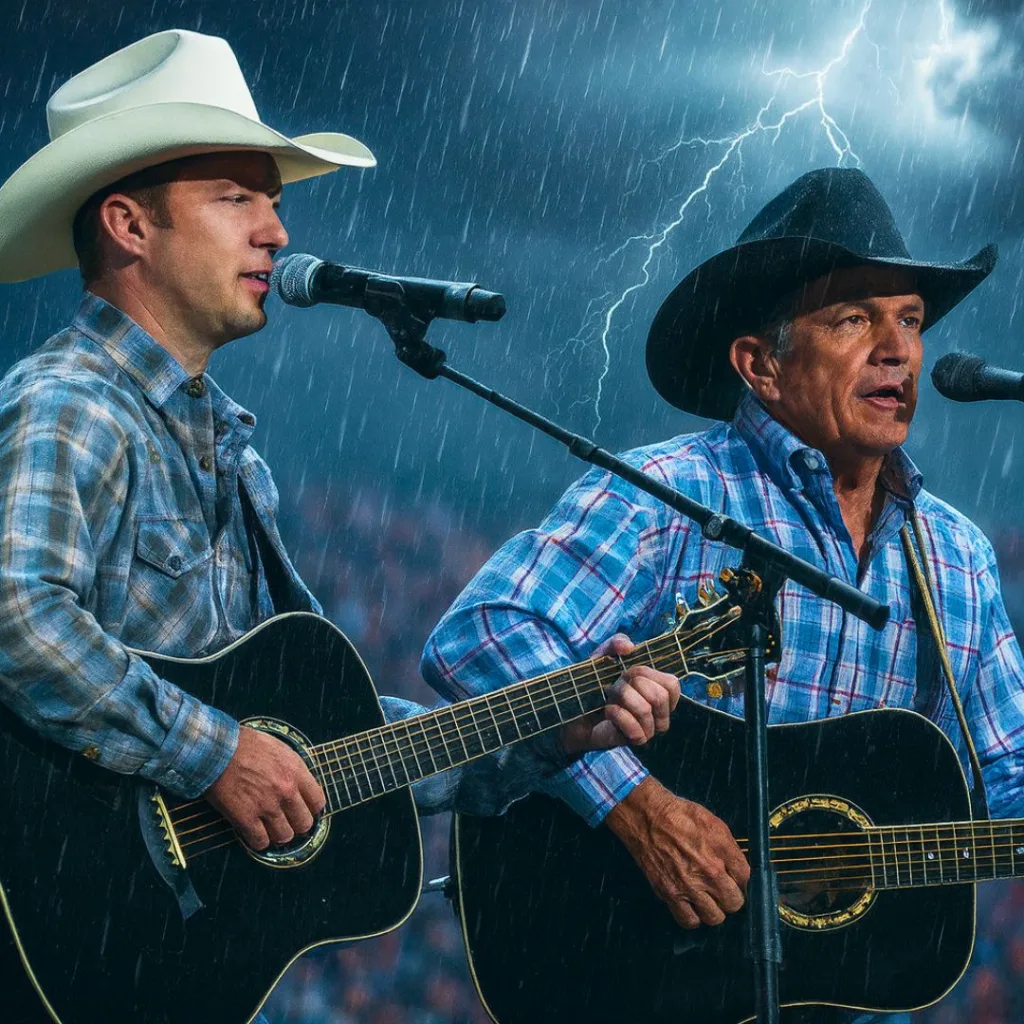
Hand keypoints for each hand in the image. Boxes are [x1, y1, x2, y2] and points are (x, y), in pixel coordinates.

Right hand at [204, 726, 325, 850]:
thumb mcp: (280, 749)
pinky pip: (260, 842)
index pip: (318, 802)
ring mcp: (266, 806)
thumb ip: (293, 768)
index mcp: (296, 771)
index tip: (304, 809)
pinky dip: (258, 841)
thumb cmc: (246, 745)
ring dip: (278, 834)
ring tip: (270, 828)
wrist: (217, 749)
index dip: (311, 809)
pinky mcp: (245, 818)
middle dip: (297, 824)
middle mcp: (286, 791)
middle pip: (304, 823)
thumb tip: (301, 785)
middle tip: (288, 821)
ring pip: (284, 836)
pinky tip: (254, 833)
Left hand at [558, 634, 681, 755]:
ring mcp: (647, 729)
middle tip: (614, 686)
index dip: (650, 674)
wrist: (572, 710)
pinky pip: (636, 730)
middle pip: (659, 697)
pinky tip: (607, 710)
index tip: (630, 672)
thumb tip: (629, 647)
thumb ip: (616, 643)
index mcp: (659, 691)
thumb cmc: (594, 683)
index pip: (672, 685)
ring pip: (645, 710)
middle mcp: (658, 712)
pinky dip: (618, 715)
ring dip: (622, 698)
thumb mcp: (603, 657)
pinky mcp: (632, 741)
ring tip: (608, 697)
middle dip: (631, 684)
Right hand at [605, 776, 748, 928]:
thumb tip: (737, 867)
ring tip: (708, 898)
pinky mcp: (670, 894)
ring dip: (714, 909)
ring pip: (715, 917)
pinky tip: (692, 905)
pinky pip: (689, 921)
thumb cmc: (680, 815)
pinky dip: (693, 917)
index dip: (741, 878)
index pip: (746, 879)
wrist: (647, 817)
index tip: (734, 877)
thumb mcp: (713, 822)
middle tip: (722, 889)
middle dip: (731, 896)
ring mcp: (689, 887)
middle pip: (734, 903)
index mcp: (722, 852)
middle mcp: (709, 874)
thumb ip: (730, 847)